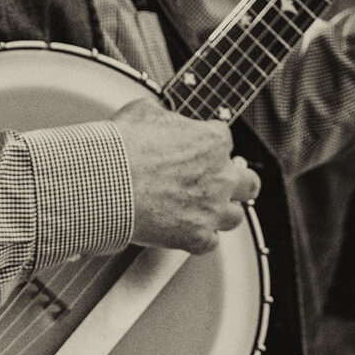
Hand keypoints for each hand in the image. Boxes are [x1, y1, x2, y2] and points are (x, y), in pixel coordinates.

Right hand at [110, 99, 259, 254]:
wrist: (107, 183)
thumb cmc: (123, 147)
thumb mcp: (143, 112)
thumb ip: (164, 117)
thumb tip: (160, 119)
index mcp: (214, 141)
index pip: (224, 142)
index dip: (206, 148)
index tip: (193, 154)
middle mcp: (221, 176)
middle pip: (248, 183)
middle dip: (235, 183)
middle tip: (218, 184)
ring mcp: (212, 208)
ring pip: (235, 216)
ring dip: (220, 213)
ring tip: (202, 212)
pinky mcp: (197, 237)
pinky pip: (210, 243)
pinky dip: (198, 239)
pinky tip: (184, 233)